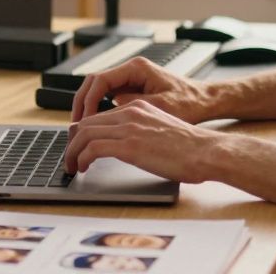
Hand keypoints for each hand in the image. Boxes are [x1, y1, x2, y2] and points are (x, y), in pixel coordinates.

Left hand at [64, 100, 223, 181]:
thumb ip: (142, 132)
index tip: (78, 145)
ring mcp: (129, 128)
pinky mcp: (129, 145)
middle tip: (70, 158)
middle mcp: (131, 113)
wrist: (206, 151)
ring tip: (72, 166)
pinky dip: (82, 158)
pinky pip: (93, 148)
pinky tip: (84, 168)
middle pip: (87, 122)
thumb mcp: (161, 130)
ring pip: (85, 134)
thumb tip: (128, 147)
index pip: (99, 116)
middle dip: (72, 142)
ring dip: (73, 152)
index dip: (83, 132)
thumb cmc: (190, 147)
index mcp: (138, 107)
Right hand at [72, 56, 213, 122]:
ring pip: (99, 90)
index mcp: (137, 68)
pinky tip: (97, 127)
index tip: (83, 121)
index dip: (88, 101)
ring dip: (88, 108)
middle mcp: (132, 70)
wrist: (206, 101)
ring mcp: (131, 79)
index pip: (100, 80)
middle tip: (75, 127)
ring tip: (82, 129)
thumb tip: (107, 115)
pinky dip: (99, 111)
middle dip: (81, 104)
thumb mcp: (162, 107)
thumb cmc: (191, 102)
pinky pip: (108, 97)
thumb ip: (133, 108)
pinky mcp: (134, 90)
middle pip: (94, 83)